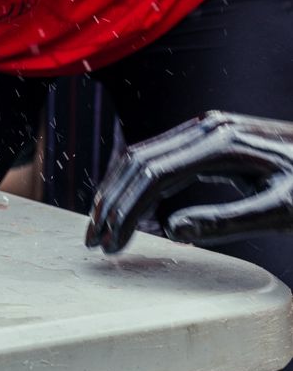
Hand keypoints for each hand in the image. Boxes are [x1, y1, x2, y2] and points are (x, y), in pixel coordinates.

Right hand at [87, 111, 292, 252]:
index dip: (126, 210)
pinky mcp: (211, 136)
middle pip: (138, 161)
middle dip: (112, 202)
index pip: (153, 174)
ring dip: (119, 191)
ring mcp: (207, 128)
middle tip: (95, 241)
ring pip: (143, 156)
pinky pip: (162, 156)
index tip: (112, 243)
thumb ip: (228, 220)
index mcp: (220, 142)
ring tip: (105, 227)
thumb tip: (172, 230)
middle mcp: (207, 127)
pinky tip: (137, 209)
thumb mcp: (284, 211)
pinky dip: (141, 184)